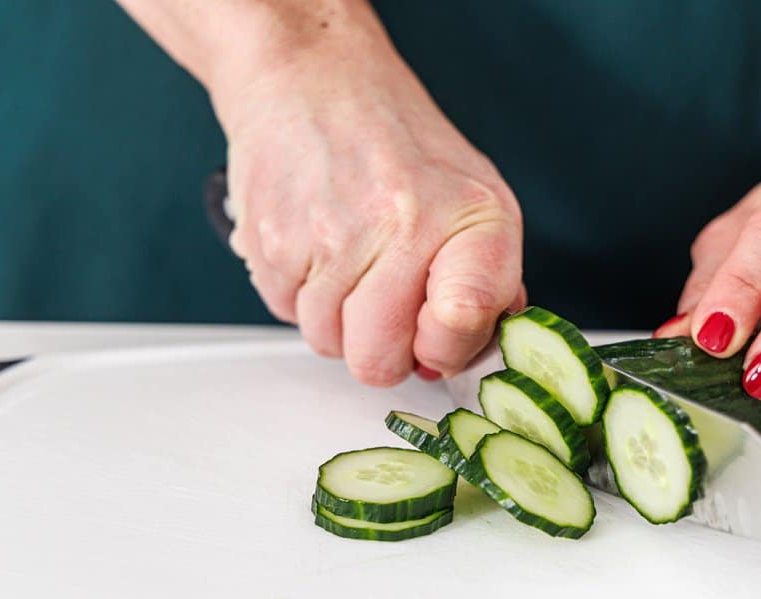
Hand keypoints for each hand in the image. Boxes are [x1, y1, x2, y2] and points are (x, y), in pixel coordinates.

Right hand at [212, 15, 524, 384]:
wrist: (312, 77)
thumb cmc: (398, 144)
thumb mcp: (475, 198)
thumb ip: (487, 282)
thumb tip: (473, 352)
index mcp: (473, 216)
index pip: (463, 322)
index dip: (445, 350)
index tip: (437, 335)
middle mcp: (404, 224)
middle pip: (379, 360)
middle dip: (382, 348)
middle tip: (385, 304)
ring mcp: (333, 235)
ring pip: (328, 344)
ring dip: (336, 320)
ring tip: (350, 261)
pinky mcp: (273, 240)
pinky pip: (285, 313)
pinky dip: (299, 294)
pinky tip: (316, 248)